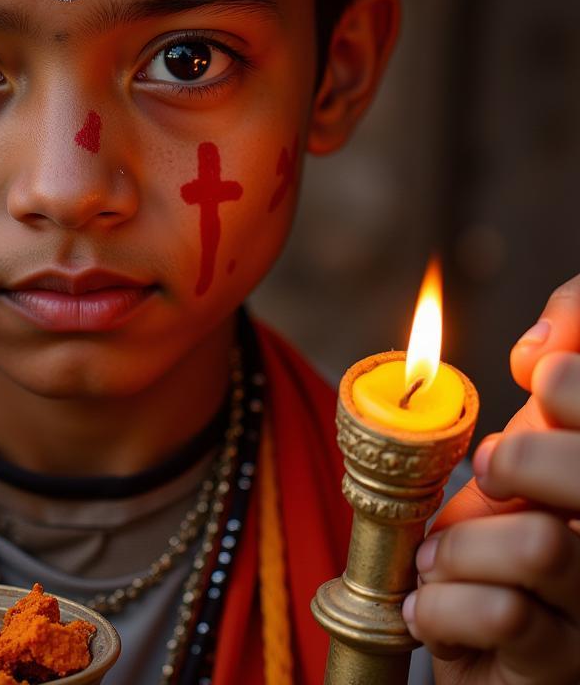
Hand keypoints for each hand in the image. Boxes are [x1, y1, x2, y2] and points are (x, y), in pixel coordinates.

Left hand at [403, 274, 579, 684]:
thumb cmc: (512, 536)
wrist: (490, 657)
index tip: (534, 382)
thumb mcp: (531, 449)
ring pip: (545, 544)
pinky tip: (432, 609)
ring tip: (439, 560)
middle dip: (520, 456)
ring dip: (462, 544)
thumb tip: (538, 345)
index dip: (569, 379)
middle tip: (492, 475)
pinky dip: (444, 605)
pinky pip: (507, 615)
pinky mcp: (572, 671)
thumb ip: (555, 376)